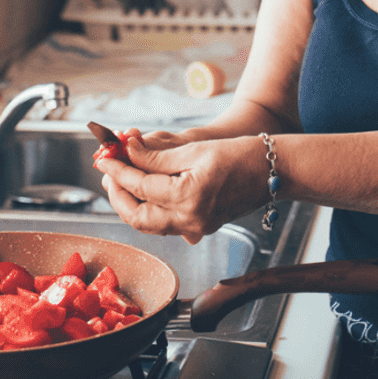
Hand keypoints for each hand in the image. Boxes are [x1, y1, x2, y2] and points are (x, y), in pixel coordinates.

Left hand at [95, 135, 266, 244]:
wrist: (272, 171)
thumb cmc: (238, 154)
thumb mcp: (193, 149)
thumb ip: (156, 157)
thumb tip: (126, 153)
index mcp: (188, 197)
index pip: (140, 185)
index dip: (117, 170)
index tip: (104, 157)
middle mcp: (190, 220)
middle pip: (137, 216)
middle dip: (117, 195)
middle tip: (108, 173)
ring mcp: (196, 228)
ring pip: (149, 224)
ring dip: (131, 203)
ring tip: (121, 180)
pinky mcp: (200, 229)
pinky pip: (165, 224)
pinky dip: (149, 210)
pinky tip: (144, 192)